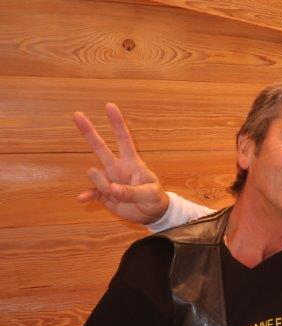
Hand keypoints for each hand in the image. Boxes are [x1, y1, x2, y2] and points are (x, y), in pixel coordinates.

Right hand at [74, 103, 169, 223]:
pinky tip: (82, 199)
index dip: (117, 123)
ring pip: (96, 175)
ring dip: (102, 184)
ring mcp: (109, 180)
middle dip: (88, 132)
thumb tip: (111, 189)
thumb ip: (131, 192)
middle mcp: (117, 168)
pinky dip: (87, 196)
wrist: (151, 214)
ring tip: (115, 194)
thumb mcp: (150, 194)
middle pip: (100, 147)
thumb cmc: (155, 199)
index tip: (109, 106)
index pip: (124, 139)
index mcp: (132, 163)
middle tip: (77, 114)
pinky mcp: (103, 194)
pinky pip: (91, 192)